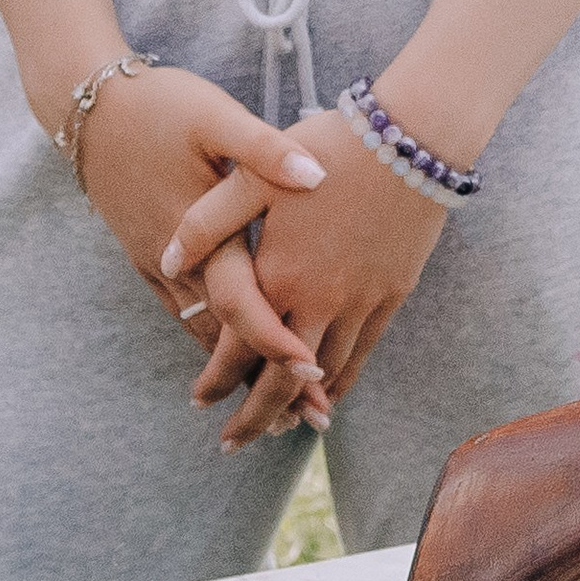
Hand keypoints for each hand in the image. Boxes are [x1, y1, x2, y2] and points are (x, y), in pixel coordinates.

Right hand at [70, 63, 330, 420]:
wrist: (88, 105)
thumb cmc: (161, 106)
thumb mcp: (217, 118)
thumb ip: (265, 151)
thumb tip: (317, 174)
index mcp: (202, 229)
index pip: (243, 305)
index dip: (278, 342)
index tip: (315, 372)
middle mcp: (177, 258)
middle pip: (222, 336)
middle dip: (263, 380)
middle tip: (307, 419)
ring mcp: (156, 261)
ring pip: (199, 332)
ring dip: (236, 370)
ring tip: (277, 408)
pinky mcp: (146, 254)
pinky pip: (181, 312)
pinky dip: (210, 342)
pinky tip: (228, 359)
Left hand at [182, 101, 449, 447]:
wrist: (412, 138)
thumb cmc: (329, 149)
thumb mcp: (255, 176)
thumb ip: (209, 222)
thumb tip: (168, 261)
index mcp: (281, 274)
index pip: (240, 348)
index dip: (217, 380)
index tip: (199, 403)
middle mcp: (321, 300)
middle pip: (283, 380)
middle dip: (255, 417)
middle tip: (233, 442)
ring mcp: (361, 300)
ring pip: (327, 373)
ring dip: (298, 406)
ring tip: (277, 426)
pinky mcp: (392, 293)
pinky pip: (363, 353)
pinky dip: (341, 381)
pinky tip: (328, 393)